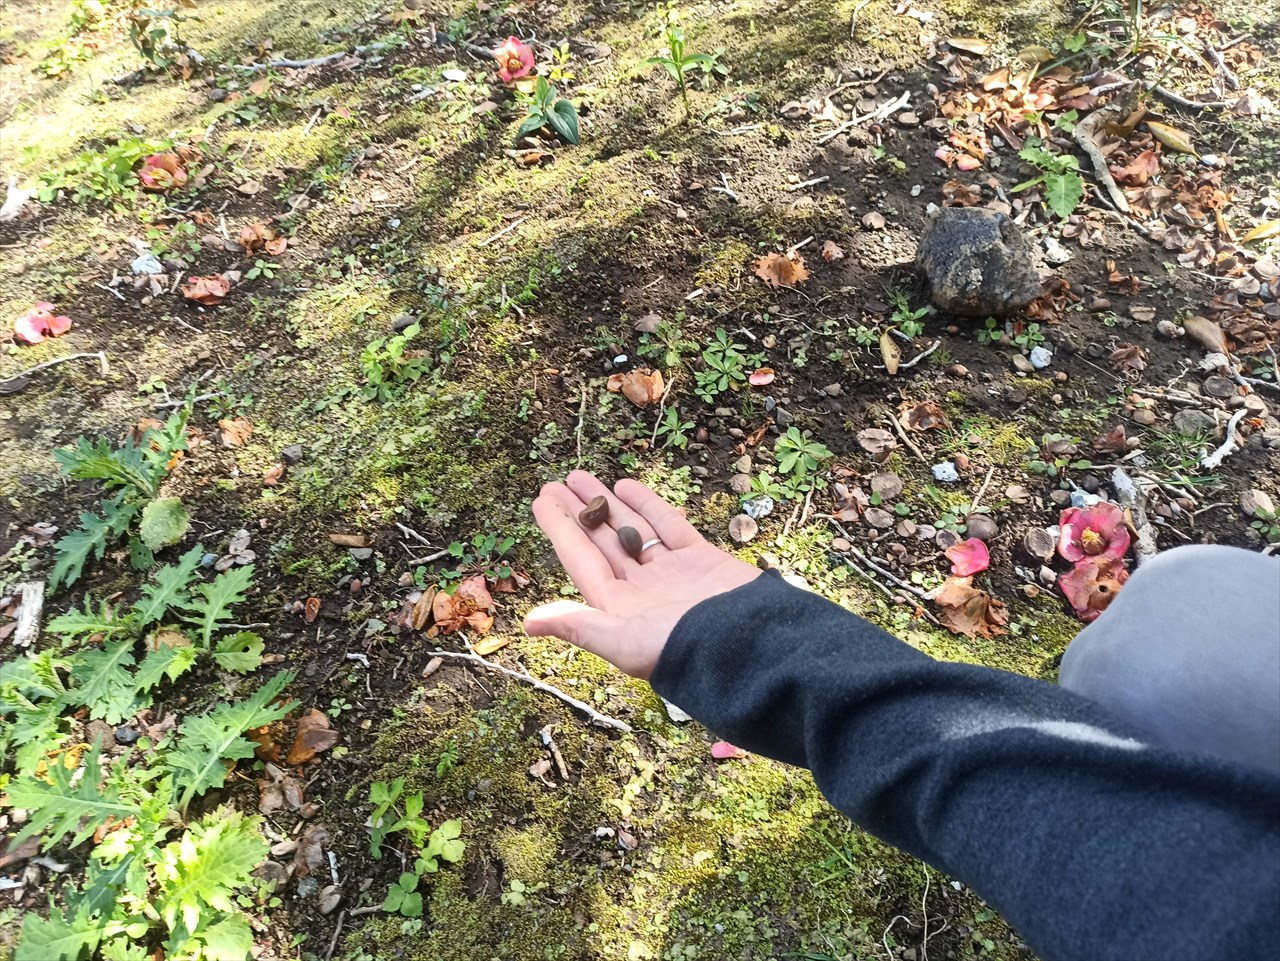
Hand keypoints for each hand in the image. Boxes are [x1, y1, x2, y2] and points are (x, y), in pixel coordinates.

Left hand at [523, 470, 761, 678]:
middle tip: (555, 482)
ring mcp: (671, 573)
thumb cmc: (682, 649)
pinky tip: (627, 486)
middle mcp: (641, 589)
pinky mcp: (701, 560)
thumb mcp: (621, 642)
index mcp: (618, 608)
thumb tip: (527, 623)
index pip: (580, 560)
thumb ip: (578, 625)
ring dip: (608, 506)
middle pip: (602, 543)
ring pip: (632, 531)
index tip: (540, 500)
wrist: (750, 645)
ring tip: (582, 477)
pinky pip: (668, 527)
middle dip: (579, 512)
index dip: (559, 529)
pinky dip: (649, 507)